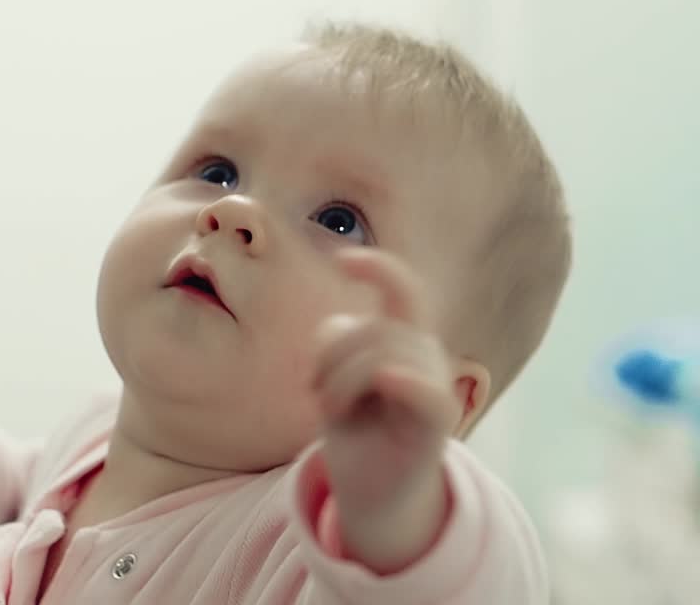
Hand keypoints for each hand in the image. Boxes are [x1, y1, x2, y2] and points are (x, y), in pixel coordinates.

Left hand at [312, 248, 459, 572]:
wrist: (374, 493)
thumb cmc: (356, 430)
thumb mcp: (335, 378)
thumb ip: (337, 344)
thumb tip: (337, 327)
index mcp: (403, 339)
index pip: (402, 289)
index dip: (378, 268)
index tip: (341, 259)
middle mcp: (425, 355)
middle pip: (372, 328)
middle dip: (329, 355)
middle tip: (315, 391)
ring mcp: (433, 387)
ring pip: (380, 354)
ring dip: (339, 382)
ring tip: (330, 410)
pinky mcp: (436, 424)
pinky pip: (426, 391)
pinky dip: (406, 380)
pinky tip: (386, 380)